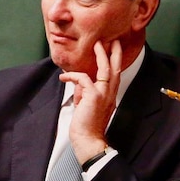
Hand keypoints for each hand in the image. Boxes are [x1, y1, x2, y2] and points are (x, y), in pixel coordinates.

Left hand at [58, 40, 121, 163]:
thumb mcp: (85, 106)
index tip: (113, 51)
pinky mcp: (93, 96)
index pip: (114, 76)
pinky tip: (63, 76)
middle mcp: (110, 94)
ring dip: (101, 55)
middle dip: (115, 53)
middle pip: (116, 69)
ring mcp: (103, 94)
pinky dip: (72, 76)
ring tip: (97, 44)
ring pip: (106, 69)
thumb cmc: (86, 127)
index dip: (114, 63)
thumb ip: (84, 93)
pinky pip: (83, 78)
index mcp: (109, 97)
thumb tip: (78, 83)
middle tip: (114, 40)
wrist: (88, 140)